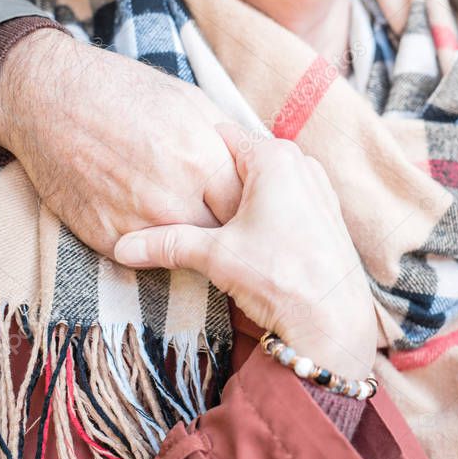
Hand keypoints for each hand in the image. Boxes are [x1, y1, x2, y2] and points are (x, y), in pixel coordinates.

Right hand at [0, 28, 242, 255]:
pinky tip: (151, 217)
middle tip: (229, 220)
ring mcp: (138, 222)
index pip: (248, 204)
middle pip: (221, 235)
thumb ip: (226, 142)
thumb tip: (254, 168)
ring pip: (186, 253)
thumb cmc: (123, 91)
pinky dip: (155, 241)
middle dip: (228, 228)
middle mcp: (173, 198)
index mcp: (202, 159)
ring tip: (188, 216)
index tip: (252, 204)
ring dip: (192, 238)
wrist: (49, 98)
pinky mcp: (107, 238)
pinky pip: (147, 254)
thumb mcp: (190, 101)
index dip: (251, 205)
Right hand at [113, 125, 377, 380]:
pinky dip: (261, 213)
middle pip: (240, 160)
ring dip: (237, 200)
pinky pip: (283, 200)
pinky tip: (247, 240)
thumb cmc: (280, 277)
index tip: (168, 170)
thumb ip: (167, 243)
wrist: (335, 321)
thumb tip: (122, 247)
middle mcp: (300, 163)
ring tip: (213, 227)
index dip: (191, 153)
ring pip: (262, 182)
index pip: (218, 136)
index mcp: (274, 157)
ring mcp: (317, 188)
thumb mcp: (215, 256)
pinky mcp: (325, 214)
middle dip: (213, 180)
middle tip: (184, 203)